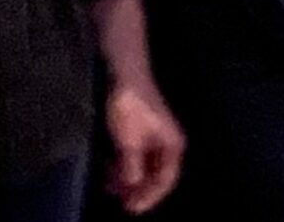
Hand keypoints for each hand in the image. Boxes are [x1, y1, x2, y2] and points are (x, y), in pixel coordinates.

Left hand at [104, 81, 185, 214]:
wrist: (124, 76)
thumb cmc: (130, 108)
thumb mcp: (129, 142)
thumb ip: (131, 168)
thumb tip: (132, 188)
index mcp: (172, 146)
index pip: (166, 180)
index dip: (150, 197)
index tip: (132, 209)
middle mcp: (167, 144)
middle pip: (157, 176)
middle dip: (139, 191)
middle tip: (121, 203)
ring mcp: (155, 138)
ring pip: (145, 168)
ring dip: (130, 181)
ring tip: (112, 190)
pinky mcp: (142, 133)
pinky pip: (137, 158)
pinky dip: (125, 168)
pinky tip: (110, 173)